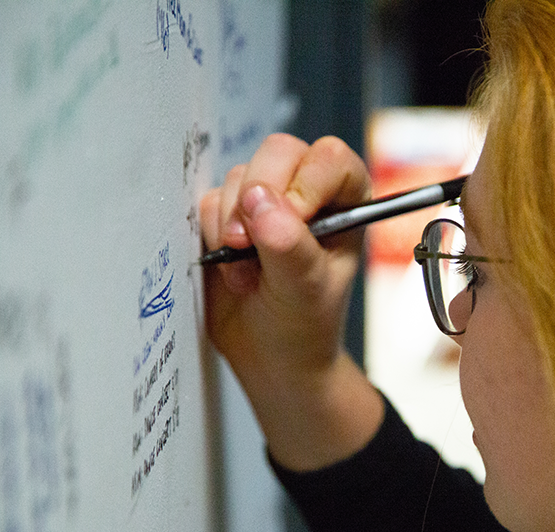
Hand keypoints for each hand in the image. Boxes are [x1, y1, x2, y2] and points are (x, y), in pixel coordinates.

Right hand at [200, 134, 383, 469]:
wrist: (270, 357)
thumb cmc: (304, 324)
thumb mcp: (305, 289)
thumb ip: (288, 245)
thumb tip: (260, 201)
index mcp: (347, 201)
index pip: (331, 159)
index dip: (306, 183)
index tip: (293, 222)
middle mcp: (308, 190)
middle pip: (278, 152)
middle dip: (258, 198)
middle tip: (250, 246)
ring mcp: (266, 200)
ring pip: (239, 177)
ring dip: (233, 225)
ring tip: (249, 272)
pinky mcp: (227, 214)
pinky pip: (207, 201)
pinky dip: (211, 235)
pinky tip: (231, 270)